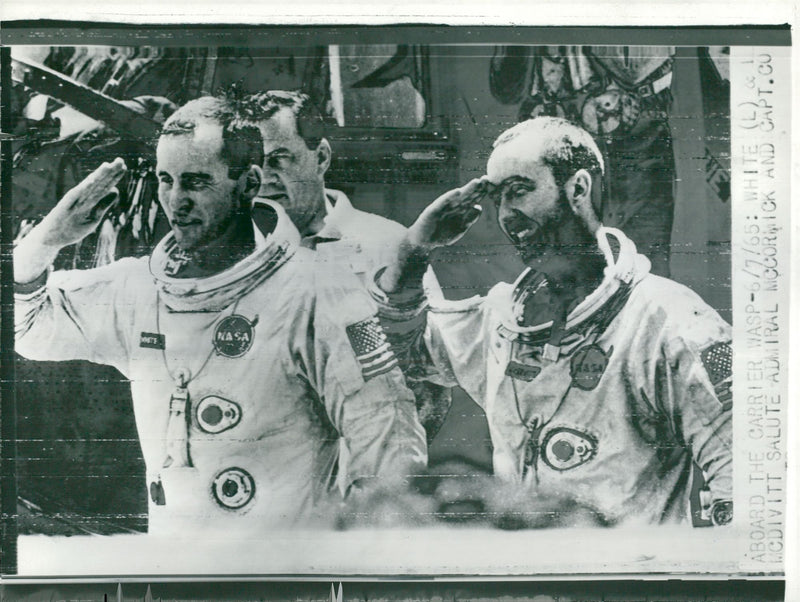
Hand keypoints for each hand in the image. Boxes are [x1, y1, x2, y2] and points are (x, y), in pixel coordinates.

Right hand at [14, 158, 126, 283]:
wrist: (51, 239)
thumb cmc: (72, 228)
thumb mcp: (94, 218)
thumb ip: (104, 205)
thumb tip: (116, 190)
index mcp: (90, 200)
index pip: (104, 186)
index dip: (114, 177)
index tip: (124, 167)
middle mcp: (83, 198)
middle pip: (98, 184)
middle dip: (109, 172)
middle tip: (120, 161)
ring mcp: (73, 201)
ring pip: (88, 187)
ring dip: (97, 176)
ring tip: (108, 165)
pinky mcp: (64, 206)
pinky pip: (75, 196)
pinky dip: (83, 188)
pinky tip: (92, 180)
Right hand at [407, 177, 488, 250]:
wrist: (423, 242)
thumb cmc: (441, 235)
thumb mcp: (460, 228)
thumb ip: (469, 219)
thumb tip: (479, 207)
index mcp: (460, 210)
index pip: (473, 198)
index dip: (481, 192)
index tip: (491, 184)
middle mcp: (452, 206)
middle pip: (467, 195)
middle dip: (477, 187)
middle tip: (487, 179)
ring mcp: (443, 207)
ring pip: (457, 197)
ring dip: (467, 189)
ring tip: (476, 182)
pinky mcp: (433, 210)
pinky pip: (443, 202)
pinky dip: (450, 197)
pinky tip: (458, 192)